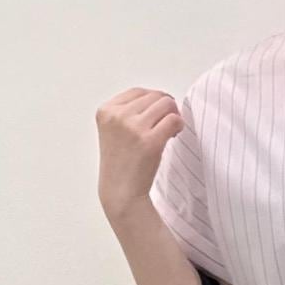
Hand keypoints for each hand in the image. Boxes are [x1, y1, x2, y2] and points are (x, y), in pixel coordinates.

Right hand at [95, 88, 184, 220]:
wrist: (121, 192)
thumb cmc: (121, 163)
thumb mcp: (114, 130)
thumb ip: (128, 111)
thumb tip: (160, 97)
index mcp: (106, 111)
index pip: (137, 92)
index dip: (153, 100)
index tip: (157, 114)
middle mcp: (118, 116)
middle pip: (154, 96)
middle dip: (165, 108)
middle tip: (166, 124)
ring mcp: (133, 128)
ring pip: (167, 104)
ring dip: (174, 115)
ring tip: (170, 131)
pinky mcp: (150, 141)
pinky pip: (175, 120)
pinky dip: (179, 125)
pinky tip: (174, 136)